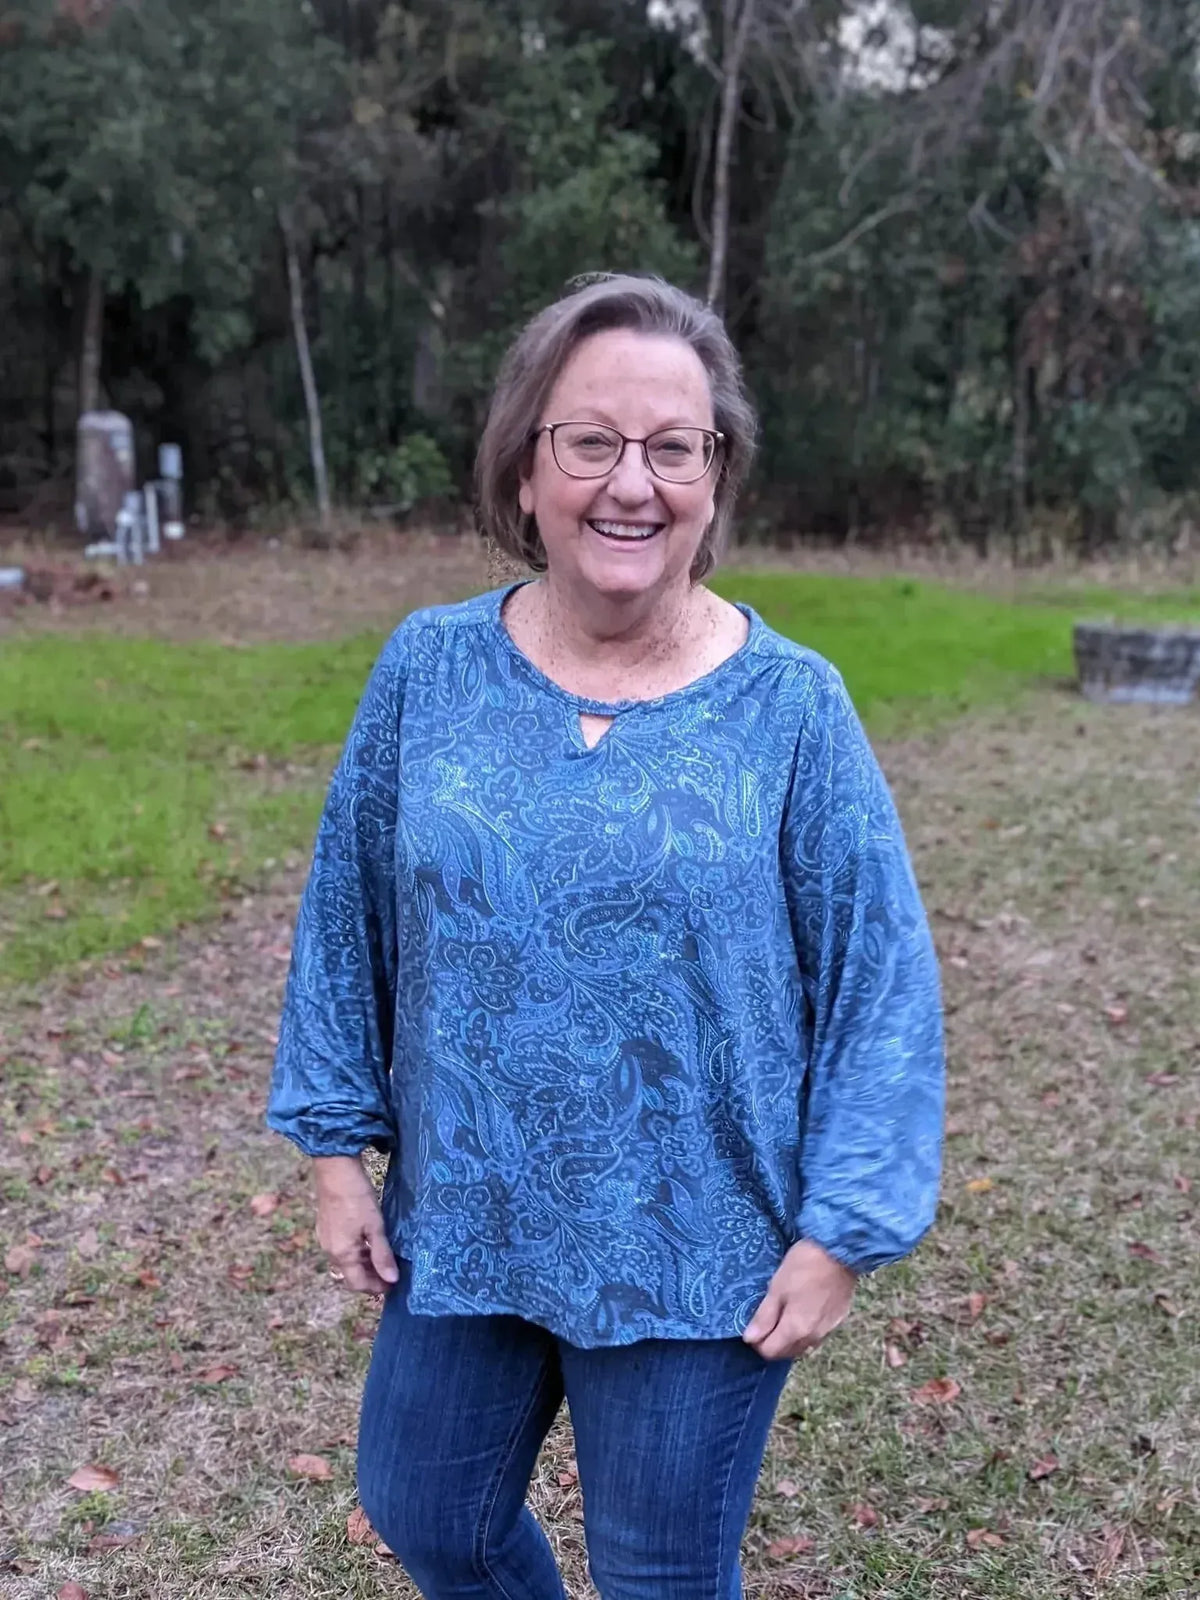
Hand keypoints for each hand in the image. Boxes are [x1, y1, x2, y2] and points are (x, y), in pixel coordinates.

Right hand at [312, 1155, 398, 1294]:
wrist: (335, 1169)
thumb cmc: (357, 1197)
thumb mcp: (375, 1226)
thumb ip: (382, 1254)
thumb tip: (392, 1280)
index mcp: (342, 1254)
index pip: (358, 1284)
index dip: (376, 1288)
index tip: (393, 1285)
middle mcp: (330, 1251)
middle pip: (350, 1275)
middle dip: (370, 1278)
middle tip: (391, 1273)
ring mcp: (326, 1239)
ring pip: (346, 1262)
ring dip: (363, 1265)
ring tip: (383, 1259)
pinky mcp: (326, 1228)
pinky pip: (341, 1250)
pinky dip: (356, 1253)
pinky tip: (369, 1243)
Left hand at [742, 1239, 856, 1360]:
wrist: (840, 1251)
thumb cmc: (804, 1266)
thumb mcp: (777, 1288)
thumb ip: (764, 1317)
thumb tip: (750, 1339)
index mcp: (796, 1331)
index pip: (770, 1352)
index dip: (756, 1341)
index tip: (752, 1324)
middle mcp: (813, 1338)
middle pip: (786, 1352)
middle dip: (772, 1342)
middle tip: (766, 1318)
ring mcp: (828, 1330)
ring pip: (802, 1345)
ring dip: (789, 1337)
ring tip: (783, 1312)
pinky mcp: (838, 1319)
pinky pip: (816, 1334)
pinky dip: (805, 1329)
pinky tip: (803, 1309)